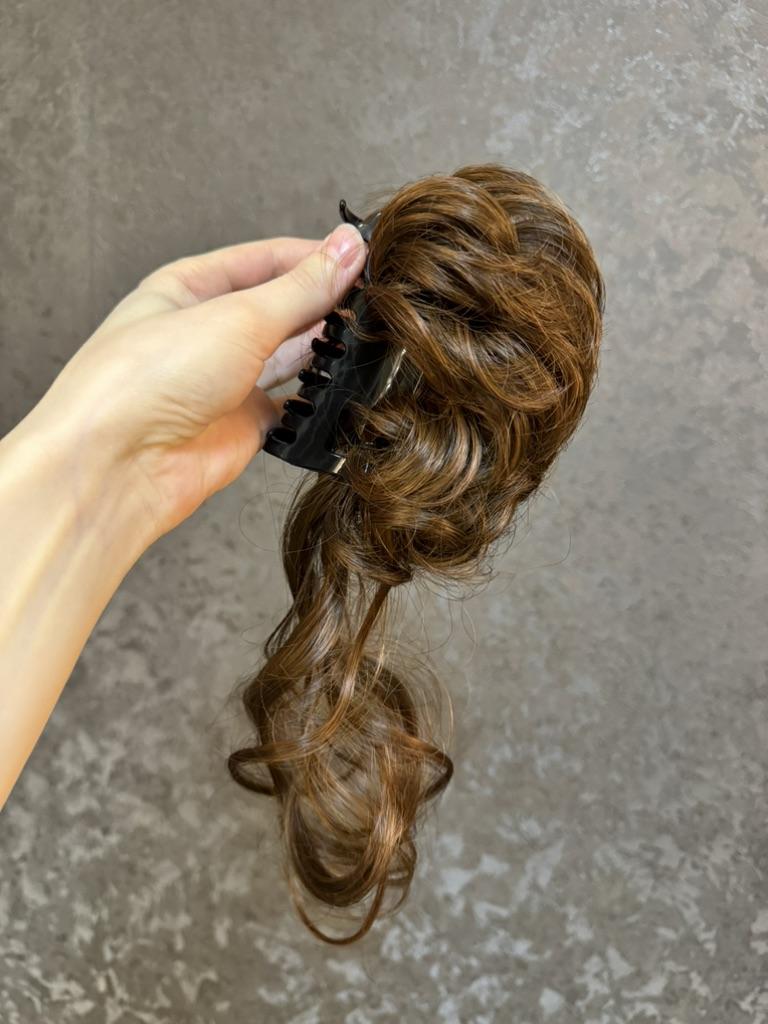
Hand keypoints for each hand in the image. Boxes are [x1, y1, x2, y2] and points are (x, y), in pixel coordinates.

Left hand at [28, 222, 365, 542]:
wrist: (119, 466)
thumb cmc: (144, 381)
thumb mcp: (236, 317)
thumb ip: (301, 288)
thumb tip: (346, 250)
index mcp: (189, 288)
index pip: (265, 260)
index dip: (314, 256)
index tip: (362, 256)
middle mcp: (206, 333)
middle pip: (279, 306)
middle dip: (323, 301)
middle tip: (372, 298)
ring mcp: (225, 381)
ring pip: (289, 355)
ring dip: (323, 347)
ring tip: (364, 337)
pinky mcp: (243, 426)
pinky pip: (292, 406)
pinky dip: (318, 397)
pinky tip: (341, 384)